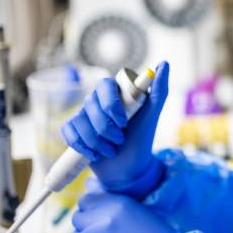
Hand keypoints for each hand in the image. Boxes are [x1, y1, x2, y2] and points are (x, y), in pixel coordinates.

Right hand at [62, 62, 168, 197]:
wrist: (129, 169)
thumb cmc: (142, 139)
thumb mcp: (152, 115)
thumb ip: (159, 90)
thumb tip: (164, 64)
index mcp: (116, 93)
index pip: (105, 85)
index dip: (111, 104)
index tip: (124, 122)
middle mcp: (98, 101)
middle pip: (90, 105)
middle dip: (105, 127)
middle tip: (120, 139)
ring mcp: (84, 115)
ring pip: (80, 121)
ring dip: (97, 141)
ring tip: (111, 150)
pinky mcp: (74, 130)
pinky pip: (68, 132)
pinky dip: (81, 145)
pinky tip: (94, 154)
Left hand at [72, 179, 174, 232]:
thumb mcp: (137, 209)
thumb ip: (112, 197)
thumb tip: (90, 184)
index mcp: (120, 201)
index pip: (92, 192)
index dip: (95, 200)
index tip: (100, 206)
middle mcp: (106, 212)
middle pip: (83, 204)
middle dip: (89, 211)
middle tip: (101, 221)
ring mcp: (95, 229)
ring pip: (76, 221)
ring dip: (84, 226)